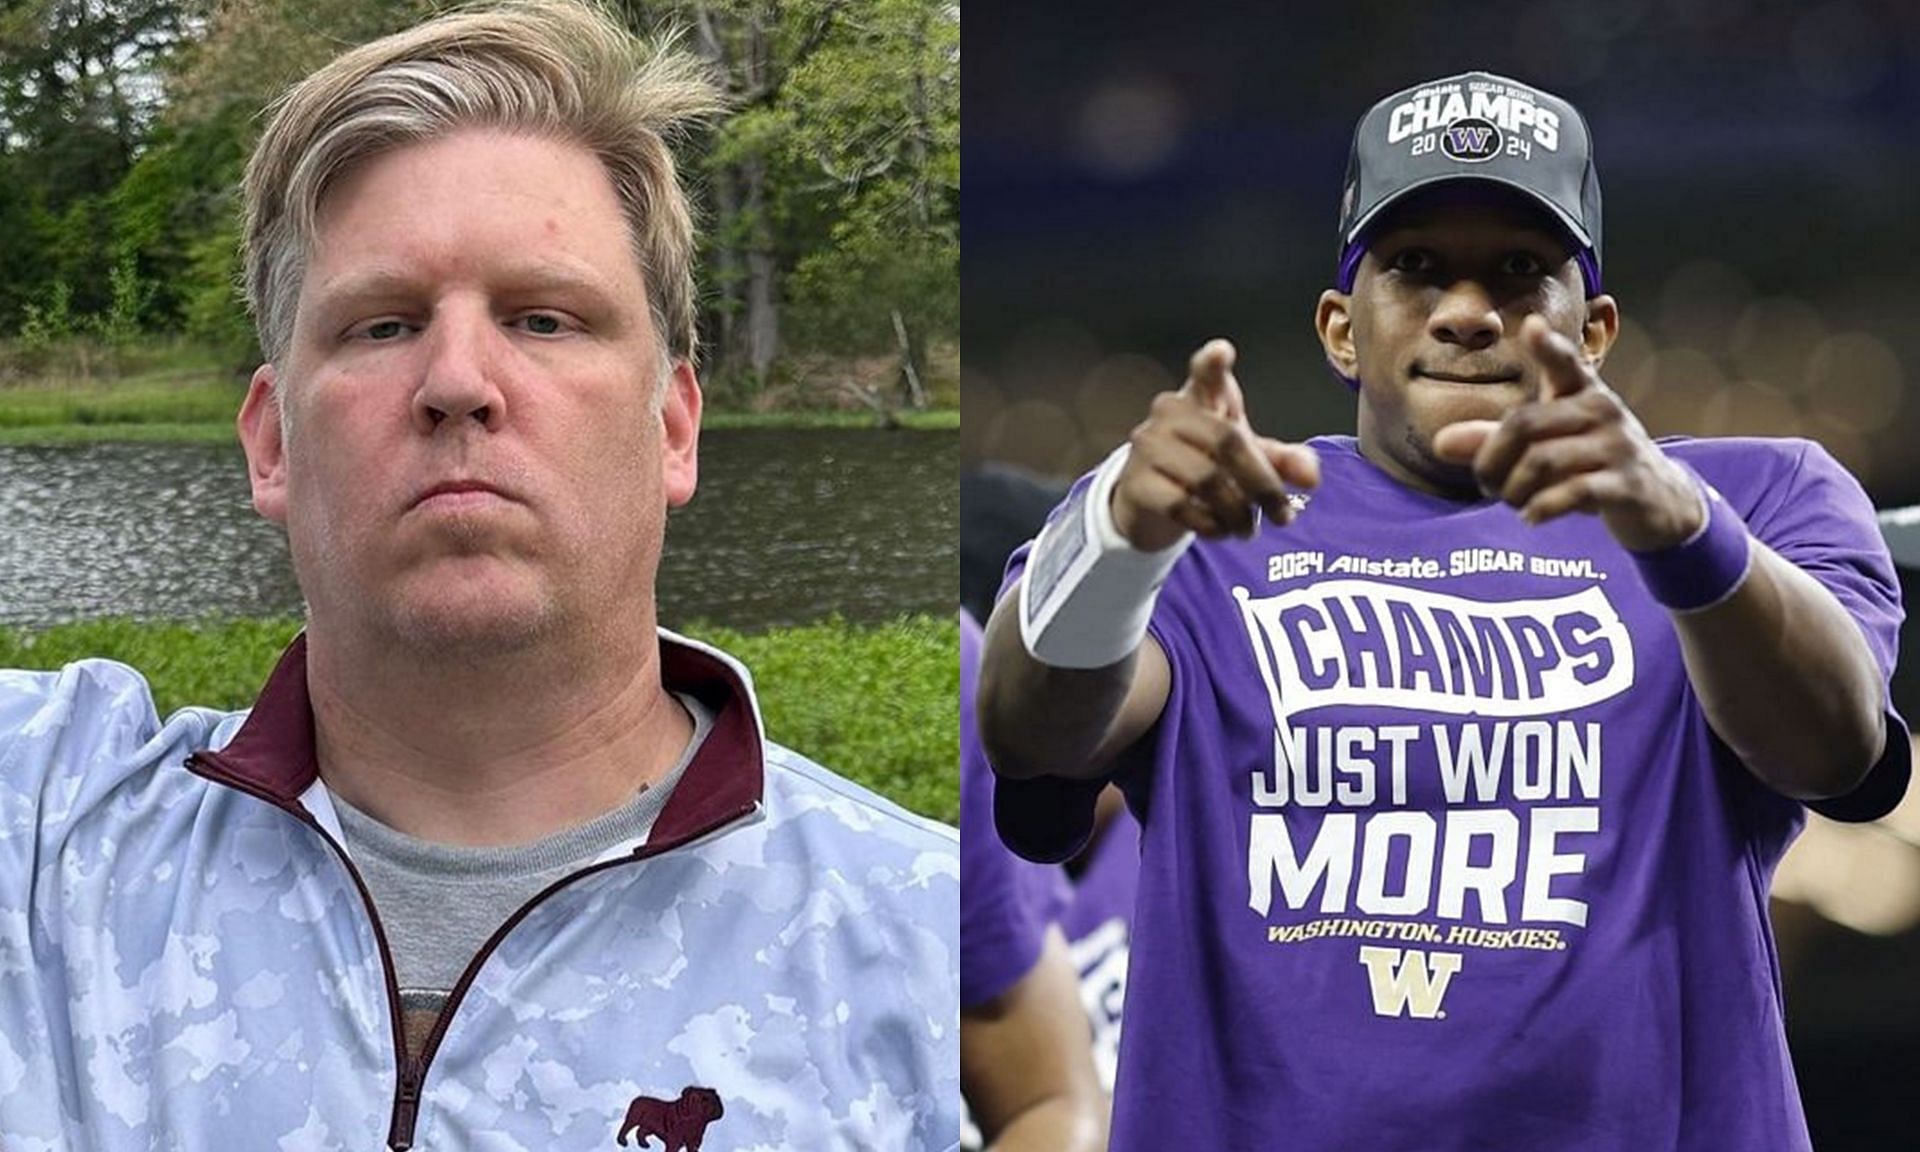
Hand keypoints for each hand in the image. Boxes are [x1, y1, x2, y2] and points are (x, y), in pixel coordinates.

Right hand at [1111, 338, 1320, 551]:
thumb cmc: (1205, 466)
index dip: (1212, 363)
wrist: (1149, 504)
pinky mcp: (1135, 483)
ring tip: (1249, 529)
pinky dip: (1210, 524)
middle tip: (1284, 515)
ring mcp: (1148, 446)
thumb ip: (1282, 461)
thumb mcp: (1247, 459)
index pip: (1204, 373)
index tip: (1223, 352)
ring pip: (1207, 480)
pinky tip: (1219, 530)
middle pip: (1228, 442)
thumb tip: (1311, 478)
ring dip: (1238, 513)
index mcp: (1201, 397)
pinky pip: (1182, 505)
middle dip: (1263, 485)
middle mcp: (1170, 414)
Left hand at [1430, 316, 1703, 551]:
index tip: (1531, 326)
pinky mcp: (1626, 483)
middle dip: (1491, 460)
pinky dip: (1541, 507)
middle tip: (1486, 485)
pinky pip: (1573, 492)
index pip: (1565, 363)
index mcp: (1582, 392)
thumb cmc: (1589, 462)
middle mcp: (1602, 410)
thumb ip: (1492, 441)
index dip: (1549, 347)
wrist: (1658, 501)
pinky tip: (1530, 517)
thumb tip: (1440, 442)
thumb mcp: (1545, 446)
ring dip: (1513, 490)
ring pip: (1542, 462)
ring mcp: (1618, 446)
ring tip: (1511, 502)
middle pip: (1524, 425)